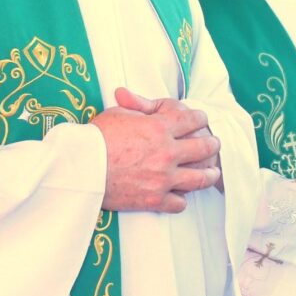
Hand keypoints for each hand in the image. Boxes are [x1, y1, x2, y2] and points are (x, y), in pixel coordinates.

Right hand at [91, 87, 220, 213]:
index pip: (191, 119)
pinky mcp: (155, 199)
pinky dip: (182, 198)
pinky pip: (180, 202)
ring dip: (209, 174)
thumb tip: (130, 93)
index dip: (199, 118)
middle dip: (212, 144)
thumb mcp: (116, 114)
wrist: (81, 170)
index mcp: (159, 128)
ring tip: (212, 172)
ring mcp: (163, 178)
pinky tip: (181, 194)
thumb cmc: (95, 139)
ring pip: (199, 178)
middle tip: (214, 144)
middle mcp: (167, 153)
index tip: (201, 119)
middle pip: (203, 147)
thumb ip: (134, 105)